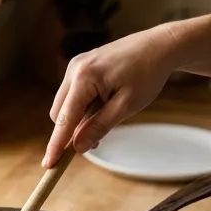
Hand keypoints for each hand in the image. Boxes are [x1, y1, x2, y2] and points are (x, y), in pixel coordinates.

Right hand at [42, 24, 181, 167]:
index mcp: (85, 77)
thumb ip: (99, 127)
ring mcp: (76, 66)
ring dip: (77, 119)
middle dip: (70, 131)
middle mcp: (75, 69)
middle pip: (59, 113)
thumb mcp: (127, 105)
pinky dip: (82, 107)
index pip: (65, 119)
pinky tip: (103, 106)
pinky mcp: (80, 66)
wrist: (161, 45)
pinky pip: (72, 95)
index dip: (56, 145)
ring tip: (106, 117)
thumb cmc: (148, 73)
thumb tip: (77, 147)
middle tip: (96, 141)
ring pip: (64, 105)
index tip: (48, 166)